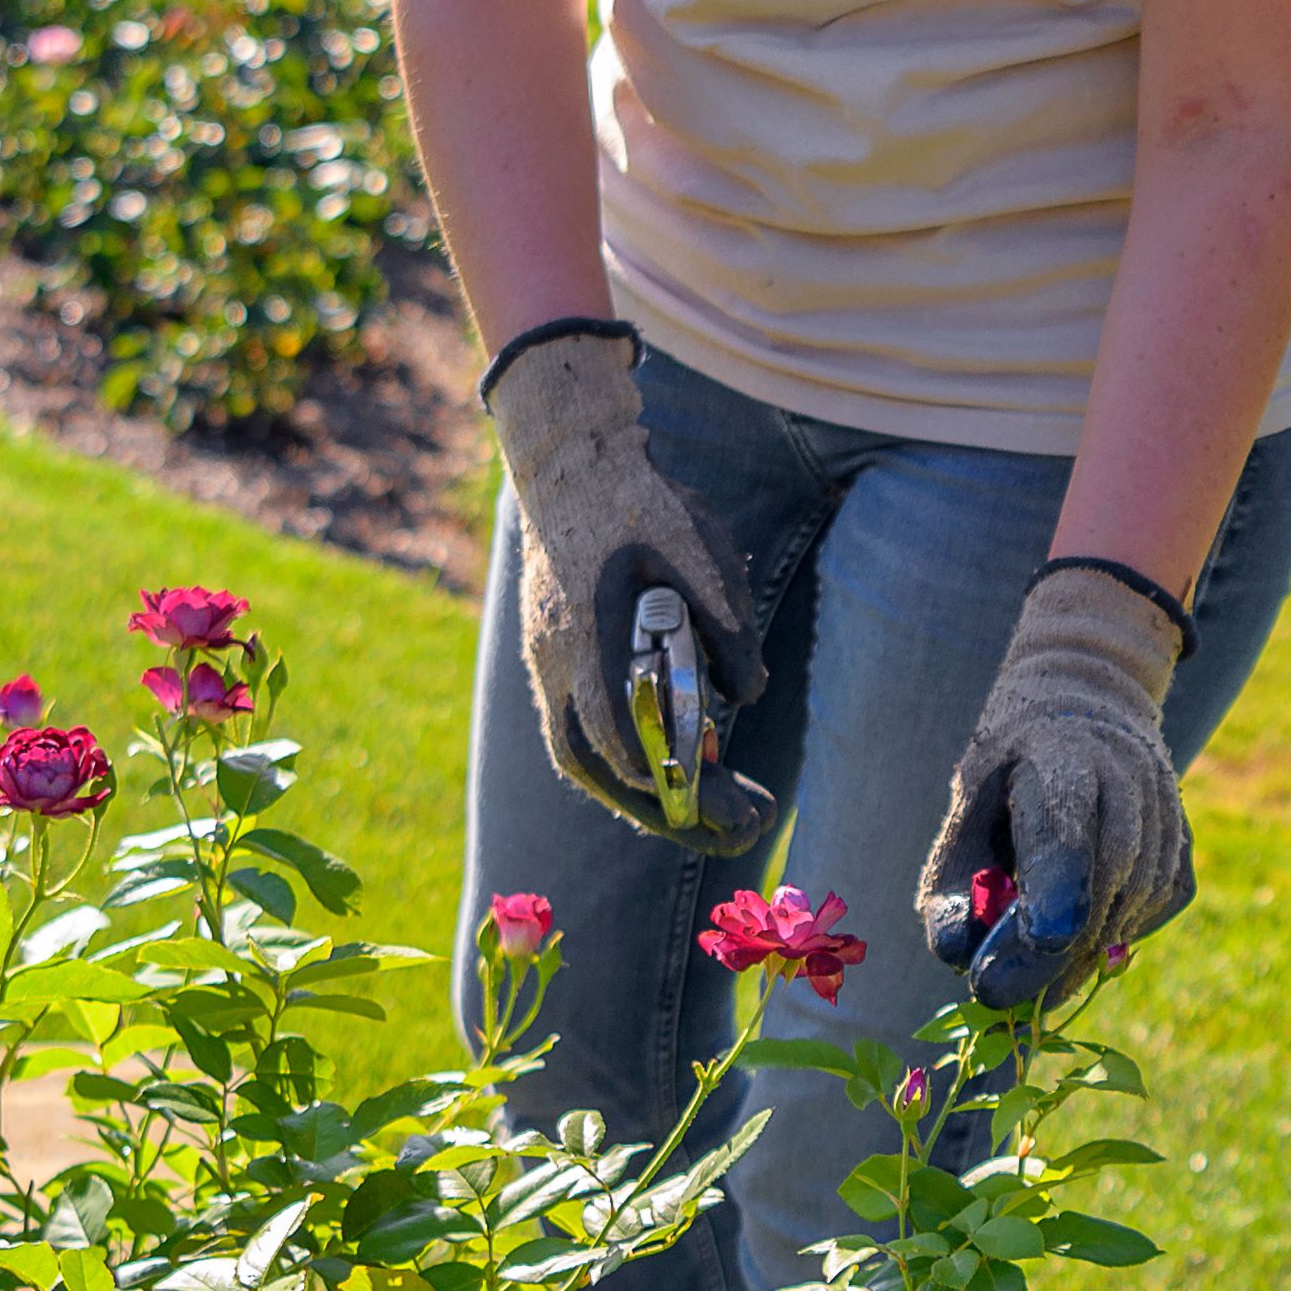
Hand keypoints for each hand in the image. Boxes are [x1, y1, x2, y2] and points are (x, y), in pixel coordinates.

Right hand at [485, 323, 758, 838]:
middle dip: (671, 811)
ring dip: (644, 794)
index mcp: (590, 645)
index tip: (738, 810)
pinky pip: (576, 732)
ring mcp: (544, 666)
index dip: (682, 789)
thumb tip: (746, 696)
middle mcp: (556, 668)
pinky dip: (621, 762)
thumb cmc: (642, 503)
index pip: (625, 747)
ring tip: (707, 811)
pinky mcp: (547, 659)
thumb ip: (731, 629)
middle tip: (738, 829)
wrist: (571, 461)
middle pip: (602, 770)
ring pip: (583, 758)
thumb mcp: (705, 553)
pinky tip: (666, 766)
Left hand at [921, 566, 1190, 1006]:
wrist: (1087, 711)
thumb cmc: (1009, 772)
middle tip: (1004, 997)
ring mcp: (1167, 814)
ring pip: (1128, 912)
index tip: (1003, 967)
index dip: (1047, 905)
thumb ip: (951, 885)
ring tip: (1036, 971)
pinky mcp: (1183, 850)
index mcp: (1063, 759)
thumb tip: (955, 958)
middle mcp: (1130, 779)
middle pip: (1100, 890)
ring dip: (1077, 955)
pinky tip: (1077, 928)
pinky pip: (1150, 913)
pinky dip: (1109, 935)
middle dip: (1049, 957)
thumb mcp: (963, 810)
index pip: (1065, 839)